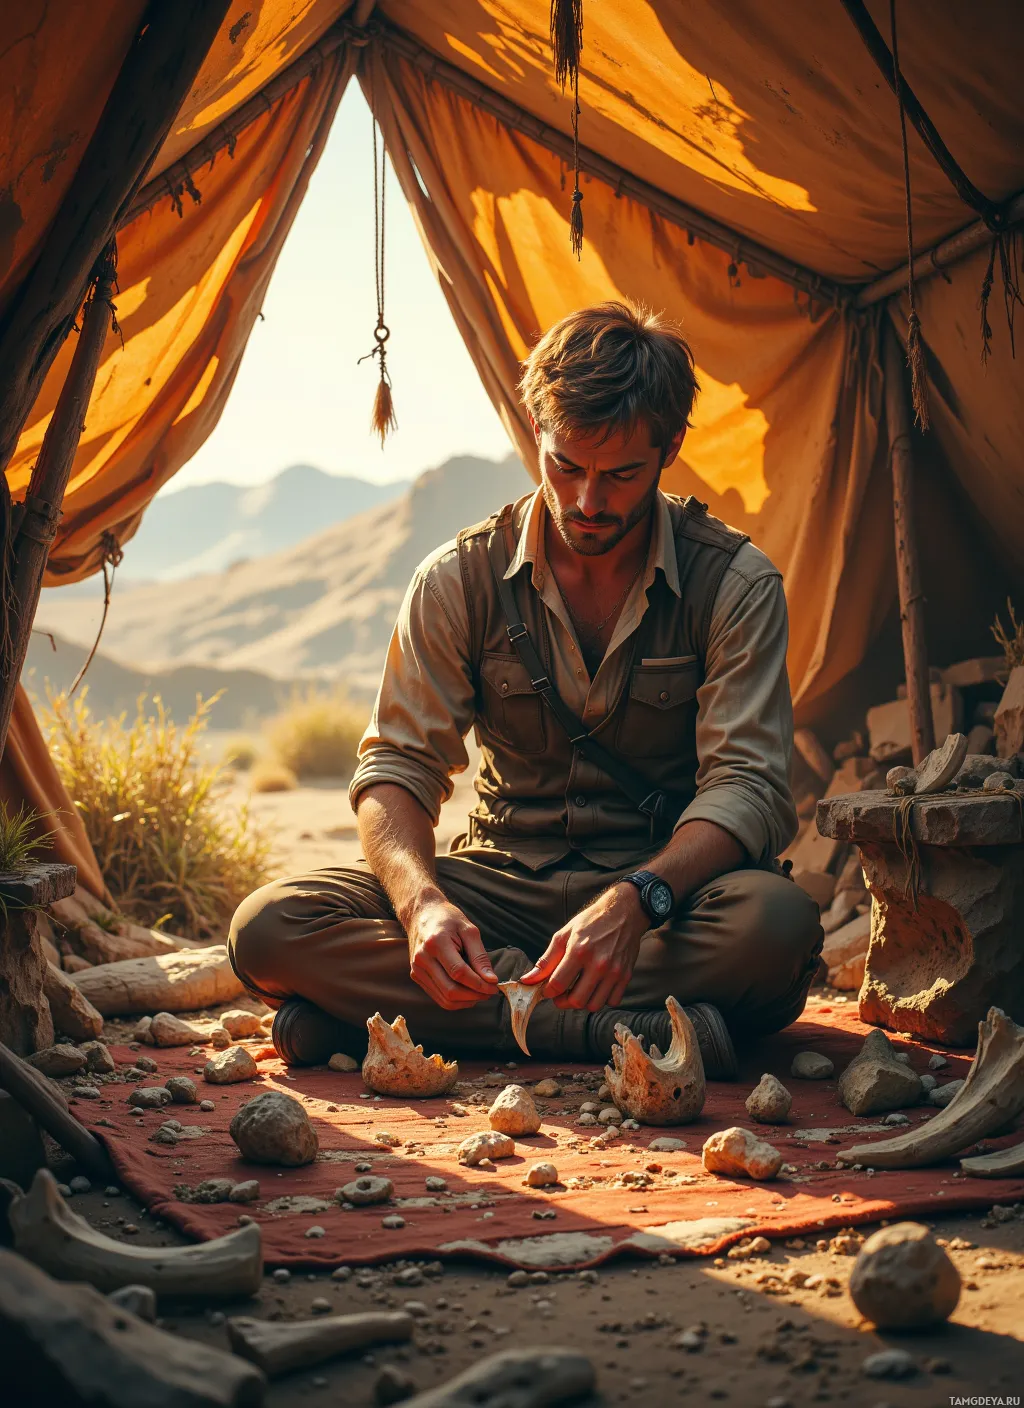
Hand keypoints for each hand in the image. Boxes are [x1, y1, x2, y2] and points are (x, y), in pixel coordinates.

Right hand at [407, 898, 498, 1009]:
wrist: (421, 914)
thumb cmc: (448, 919)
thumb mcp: (469, 931)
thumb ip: (480, 957)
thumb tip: (491, 980)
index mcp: (436, 943)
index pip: (459, 973)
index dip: (479, 984)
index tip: (494, 987)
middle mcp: (422, 959)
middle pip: (451, 990)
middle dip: (475, 996)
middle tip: (490, 992)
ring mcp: (416, 969)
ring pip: (445, 999)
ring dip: (466, 1001)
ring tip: (480, 993)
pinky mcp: (416, 976)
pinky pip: (438, 997)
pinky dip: (456, 1000)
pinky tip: (467, 992)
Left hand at [519, 884, 645, 1011]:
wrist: (624, 912)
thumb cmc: (591, 921)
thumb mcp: (564, 935)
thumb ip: (546, 960)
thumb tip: (527, 980)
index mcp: (579, 951)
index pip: (557, 985)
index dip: (548, 992)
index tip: (547, 989)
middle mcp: (598, 964)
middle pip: (576, 1000)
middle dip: (563, 1001)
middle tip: (560, 993)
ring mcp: (614, 971)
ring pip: (594, 1005)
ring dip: (582, 1002)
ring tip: (578, 989)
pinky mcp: (626, 975)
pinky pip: (612, 1001)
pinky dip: (601, 999)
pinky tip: (596, 987)